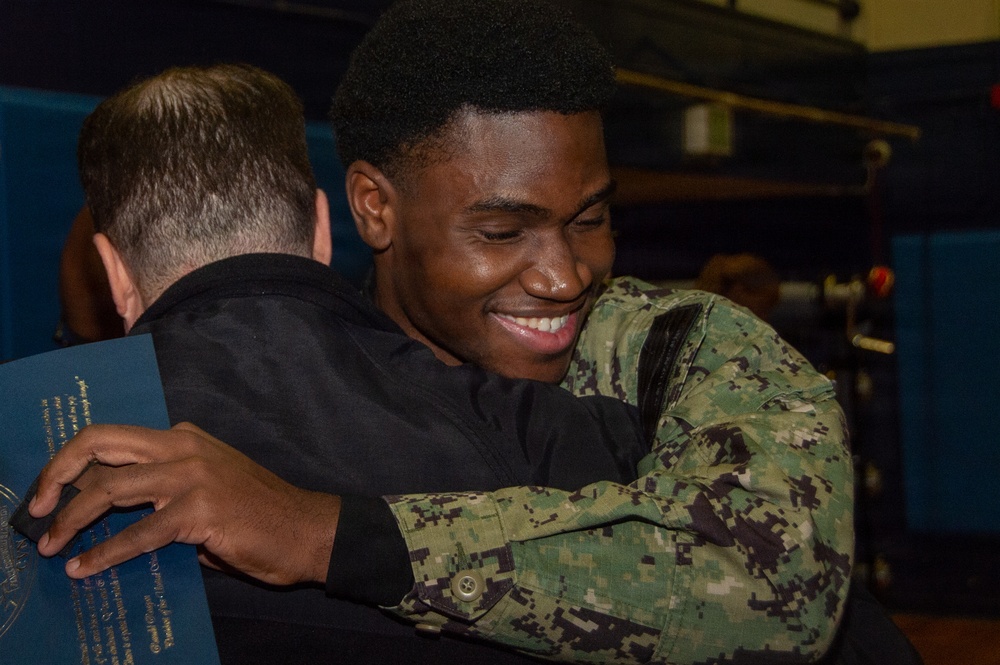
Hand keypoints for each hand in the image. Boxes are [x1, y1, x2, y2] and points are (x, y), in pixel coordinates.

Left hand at [29, 422, 339, 584]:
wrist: (307, 529)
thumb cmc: (259, 514)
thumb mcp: (206, 490)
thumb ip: (163, 494)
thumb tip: (114, 518)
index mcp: (184, 437)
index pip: (113, 438)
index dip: (72, 460)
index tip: (50, 489)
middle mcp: (183, 446)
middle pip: (100, 444)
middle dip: (58, 474)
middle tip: (37, 509)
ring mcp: (191, 475)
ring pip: (110, 489)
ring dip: (71, 520)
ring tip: (50, 547)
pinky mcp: (200, 510)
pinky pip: (139, 533)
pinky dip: (105, 553)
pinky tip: (87, 567)